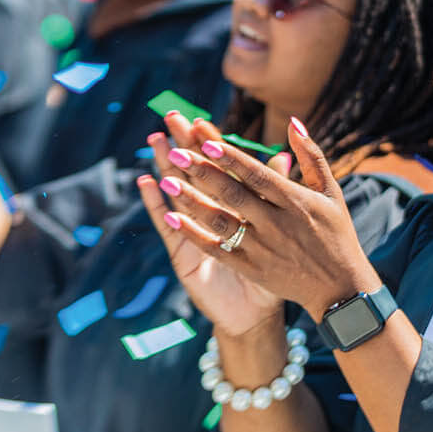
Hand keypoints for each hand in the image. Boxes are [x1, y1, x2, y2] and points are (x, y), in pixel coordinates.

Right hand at [138, 113, 288, 337]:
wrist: (257, 314)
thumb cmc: (273, 268)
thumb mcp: (279, 229)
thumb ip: (279, 193)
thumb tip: (285, 157)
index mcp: (234, 205)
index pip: (220, 167)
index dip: (210, 144)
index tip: (201, 119)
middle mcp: (211, 213)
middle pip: (195, 173)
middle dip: (184, 145)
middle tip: (172, 117)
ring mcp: (194, 232)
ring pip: (179, 193)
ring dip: (167, 167)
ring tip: (156, 141)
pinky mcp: (184, 252)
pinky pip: (169, 226)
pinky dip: (157, 205)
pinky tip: (147, 182)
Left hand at [145, 115, 380, 321]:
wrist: (340, 289)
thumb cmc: (336, 234)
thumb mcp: (331, 192)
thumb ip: (311, 156)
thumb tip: (293, 121)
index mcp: (295, 201)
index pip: (256, 174)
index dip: (230, 157)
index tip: (205, 139)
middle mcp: (276, 223)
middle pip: (233, 193)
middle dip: (202, 171)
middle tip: (175, 151)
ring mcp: (262, 248)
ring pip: (221, 221)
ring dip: (191, 200)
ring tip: (166, 180)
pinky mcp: (252, 270)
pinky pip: (218, 250)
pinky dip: (194, 235)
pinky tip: (172, 219)